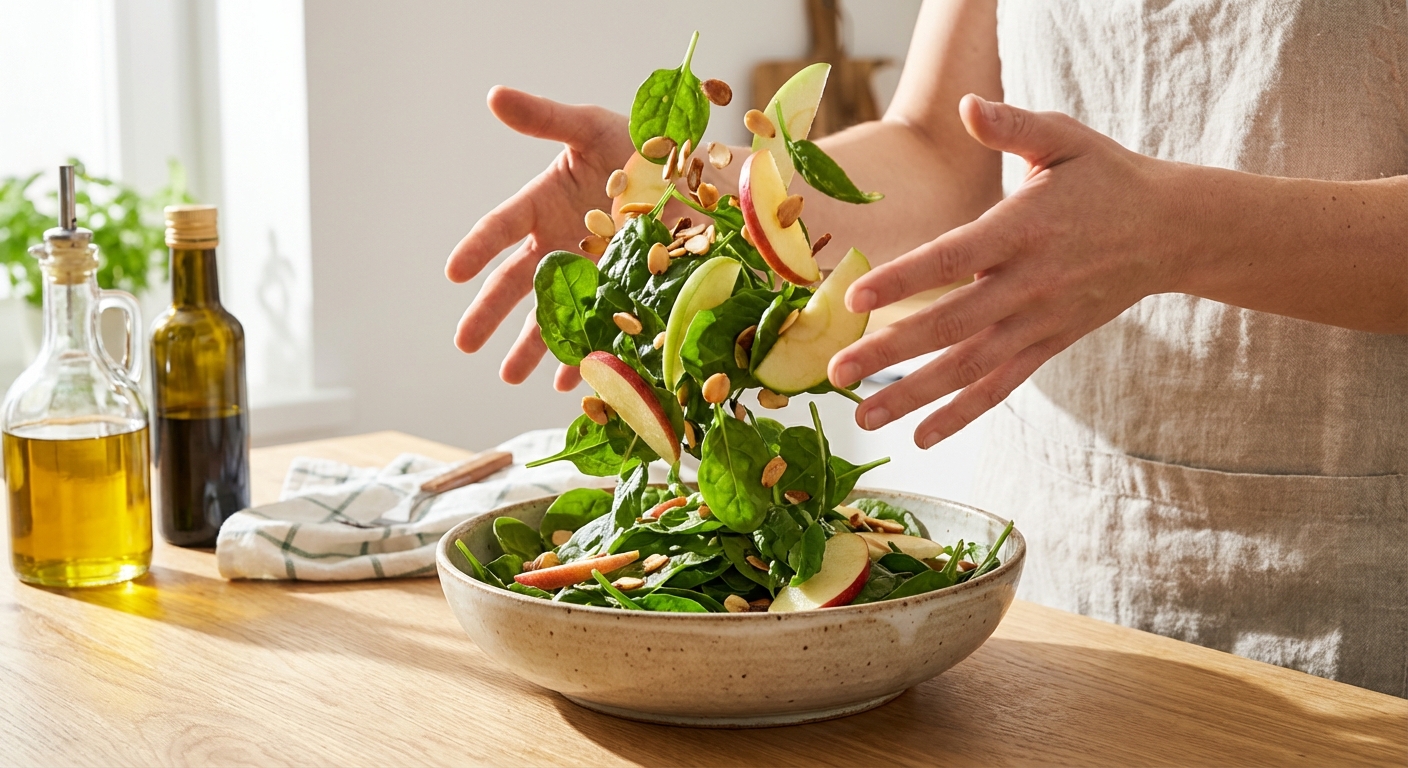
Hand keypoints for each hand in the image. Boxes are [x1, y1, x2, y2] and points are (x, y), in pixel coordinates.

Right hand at [445, 86, 633, 389]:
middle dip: (488, 314)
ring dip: (530, 347)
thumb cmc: (638, 144)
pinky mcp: (619, 295)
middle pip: (515, 284)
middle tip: (463, 343)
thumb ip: (545, 119)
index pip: (500, 229)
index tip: (453, 272)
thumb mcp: (592, 127)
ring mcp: (588, 275)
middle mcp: (558, 246)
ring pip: (550, 315)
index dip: (476, 250)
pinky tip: (568, 382)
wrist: (697, 177)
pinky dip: (582, 355)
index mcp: (542, 205)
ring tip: (509, 377)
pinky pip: (595, 329)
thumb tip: (494, 95)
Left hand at [828, 95, 1187, 447]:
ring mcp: (1039, 322)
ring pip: (969, 367)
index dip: (904, 278)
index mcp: (1023, 228)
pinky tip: (919, 436)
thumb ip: (1012, 126)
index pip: (953, 257)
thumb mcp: (1065, 138)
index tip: (855, 296)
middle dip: (890, 351)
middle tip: (835, 371)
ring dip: (913, 395)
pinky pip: (1000, 387)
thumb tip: (965, 105)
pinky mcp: (1048, 346)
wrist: (1173, 231)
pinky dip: (961, 414)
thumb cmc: (1106, 177)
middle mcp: (1028, 284)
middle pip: (950, 323)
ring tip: (862, 417)